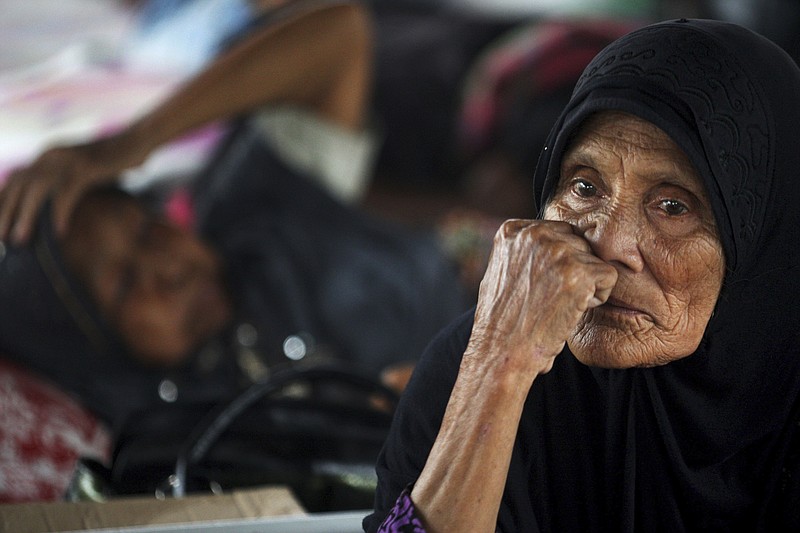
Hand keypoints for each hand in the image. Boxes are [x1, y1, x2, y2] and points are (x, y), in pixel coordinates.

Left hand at [0, 132, 145, 243]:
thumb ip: (65, 181)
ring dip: (26, 216)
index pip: (16, 179)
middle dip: (7, 211)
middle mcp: (52, 154)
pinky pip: (67, 192)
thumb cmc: (114, 160)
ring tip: (20, 239)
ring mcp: (69, 159)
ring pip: (38, 189)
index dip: (4, 201)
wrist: (139, 140)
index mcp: (47, 155)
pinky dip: (60, 212)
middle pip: (20, 184)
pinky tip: (58, 231)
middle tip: (0, 238)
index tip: (0, 225)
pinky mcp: (87, 166)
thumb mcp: (82, 169)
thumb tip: (52, 207)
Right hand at [467, 219, 617, 379]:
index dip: (557, 262)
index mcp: (513, 231)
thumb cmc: (501, 321)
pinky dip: (598, 298)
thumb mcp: (500, 271)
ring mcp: (557, 251)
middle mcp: (535, 234)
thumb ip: (522, 251)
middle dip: (574, 270)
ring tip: (559, 305)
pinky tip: (572, 311)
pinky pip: (608, 276)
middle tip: (552, 298)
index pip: (556, 232)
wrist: (502, 349)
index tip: (541, 286)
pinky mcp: (579, 271)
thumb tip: (547, 244)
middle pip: (577, 242)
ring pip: (593, 259)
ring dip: (585, 284)